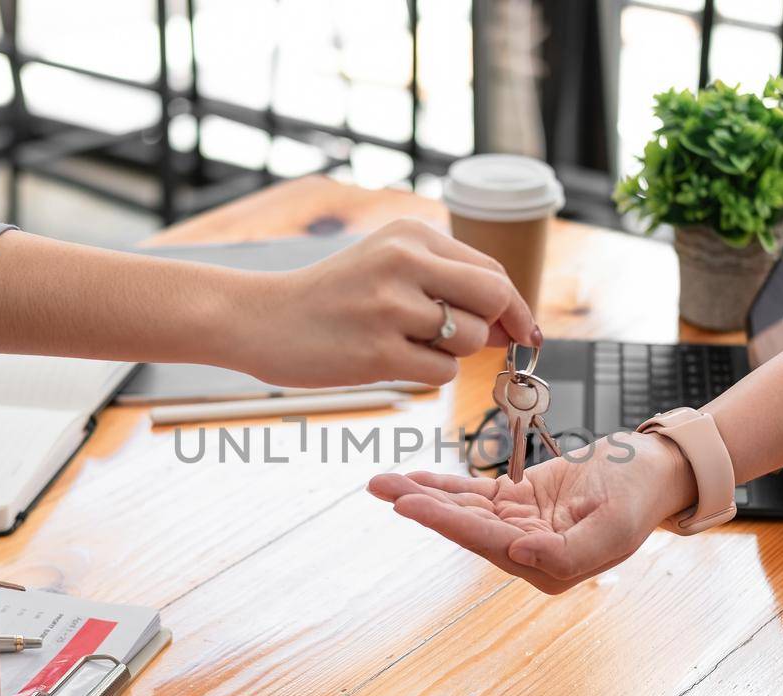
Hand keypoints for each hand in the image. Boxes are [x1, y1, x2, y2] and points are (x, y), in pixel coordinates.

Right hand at [230, 219, 539, 386]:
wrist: (262, 318)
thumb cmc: (333, 298)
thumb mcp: (388, 266)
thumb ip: (449, 286)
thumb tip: (514, 326)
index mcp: (412, 234)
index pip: (492, 271)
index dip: (515, 306)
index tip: (521, 331)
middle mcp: (404, 261)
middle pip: (494, 298)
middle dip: (499, 327)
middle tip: (487, 345)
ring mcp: (391, 307)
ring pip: (469, 339)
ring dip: (452, 352)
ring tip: (407, 344)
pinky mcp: (378, 351)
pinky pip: (441, 372)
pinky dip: (428, 374)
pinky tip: (390, 360)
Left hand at [367, 432, 692, 593]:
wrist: (654, 471)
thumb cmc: (640, 497)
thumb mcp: (614, 526)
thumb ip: (568, 551)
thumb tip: (517, 555)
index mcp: (550, 566)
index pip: (488, 542)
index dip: (447, 522)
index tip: (411, 505)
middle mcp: (527, 551)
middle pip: (465, 527)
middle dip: (422, 506)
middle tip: (382, 489)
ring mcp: (520, 524)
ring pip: (463, 509)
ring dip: (423, 494)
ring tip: (381, 482)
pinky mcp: (519, 500)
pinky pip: (474, 493)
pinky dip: (443, 484)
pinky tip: (411, 478)